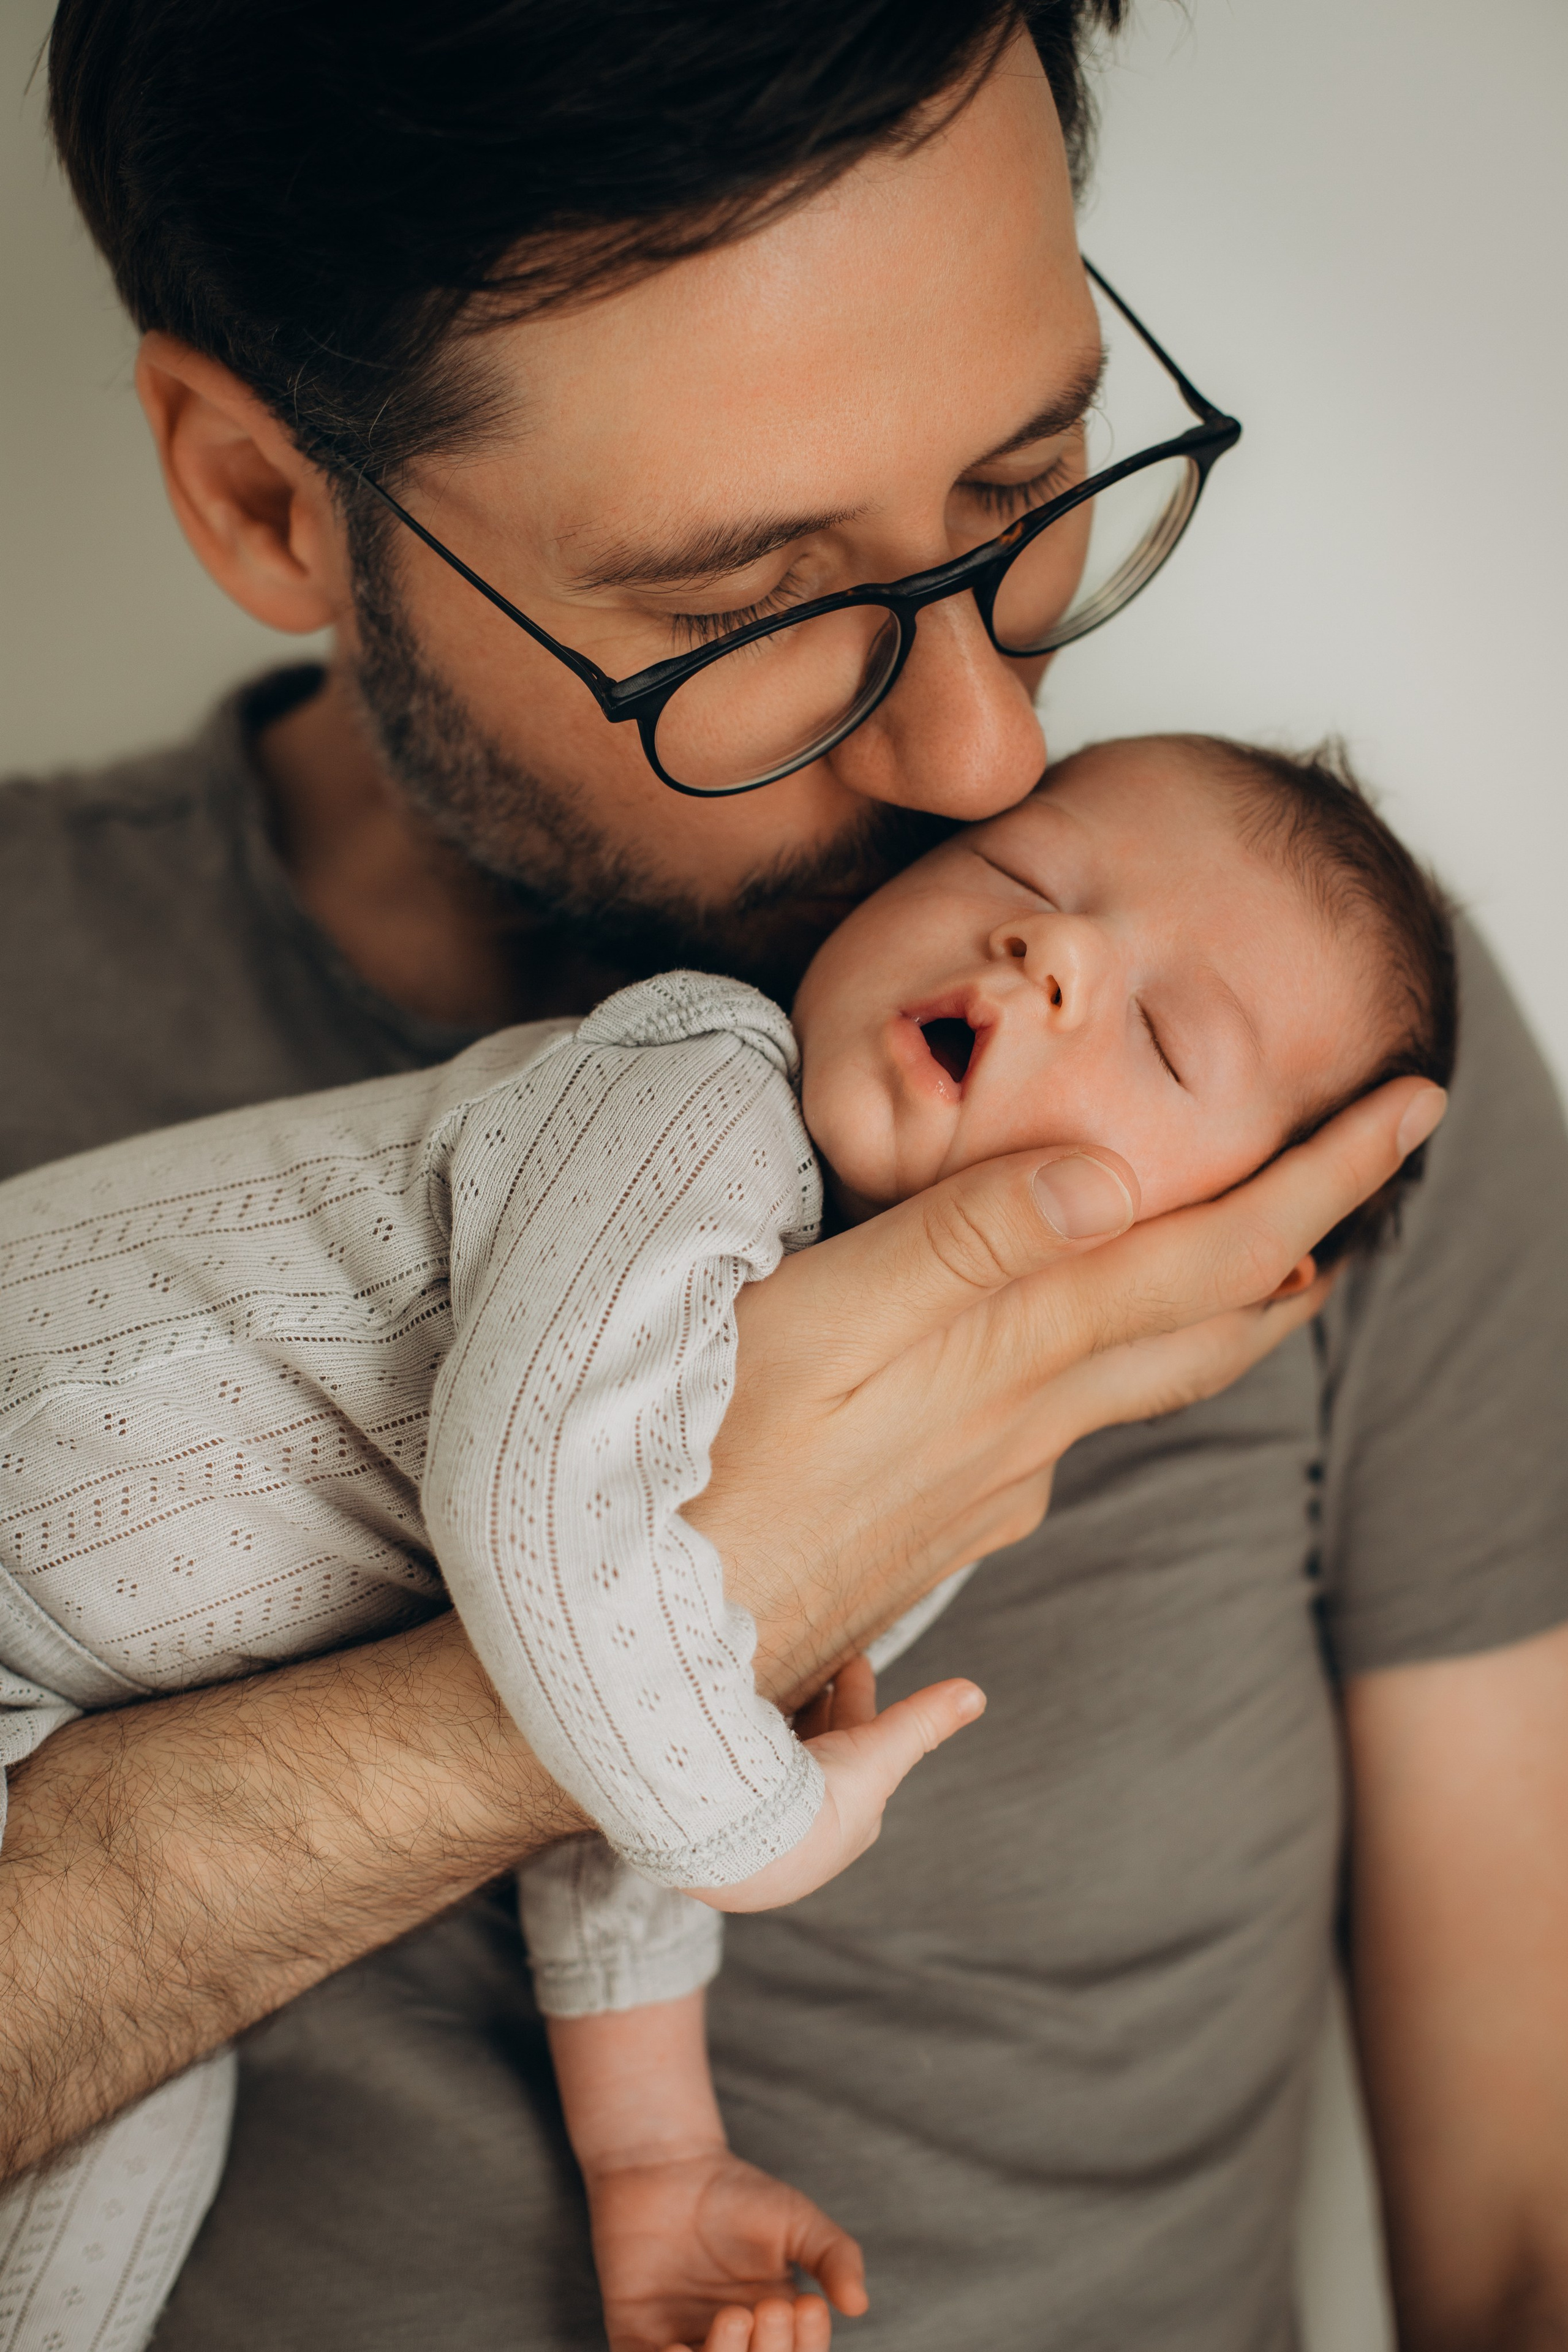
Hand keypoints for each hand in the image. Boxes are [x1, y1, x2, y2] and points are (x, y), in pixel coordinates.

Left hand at [585, 2142, 866, 2351]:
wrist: (666, 2164)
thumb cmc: (736, 2192)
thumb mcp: (795, 2219)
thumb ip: (833, 2255)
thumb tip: (858, 2305)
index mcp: (773, 2328)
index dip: (807, 2347)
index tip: (807, 2305)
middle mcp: (732, 2346)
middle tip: (770, 2306)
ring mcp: (685, 2345)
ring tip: (733, 2315)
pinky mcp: (637, 2340)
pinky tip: (677, 2345)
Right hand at [689, 1656, 979, 1911]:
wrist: (740, 1846)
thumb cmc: (816, 1808)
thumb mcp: (879, 1755)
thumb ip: (923, 1722)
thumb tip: (976, 1693)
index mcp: (845, 1826)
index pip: (857, 1752)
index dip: (855, 1705)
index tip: (850, 1661)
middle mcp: (803, 1840)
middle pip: (816, 1761)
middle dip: (820, 1715)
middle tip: (815, 1665)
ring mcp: (755, 1839)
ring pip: (774, 1772)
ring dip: (779, 1731)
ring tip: (772, 1685)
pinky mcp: (711, 1832)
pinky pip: (733, 1779)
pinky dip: (740, 1749)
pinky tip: (727, 1727)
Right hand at [690, 1082, 1444, 1704]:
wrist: (641, 1650)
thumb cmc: (699, 1462)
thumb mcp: (814, 1325)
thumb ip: (960, 1248)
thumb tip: (1113, 1178)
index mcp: (1012, 1357)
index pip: (1214, 1255)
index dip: (1326, 1179)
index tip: (1417, 1103)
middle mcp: (1032, 1426)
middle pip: (1214, 1327)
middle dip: (1313, 1237)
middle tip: (1382, 1156)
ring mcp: (996, 1483)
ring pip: (1155, 1380)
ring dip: (1238, 1306)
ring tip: (1284, 1253)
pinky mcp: (952, 1518)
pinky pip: (1080, 1423)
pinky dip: (1137, 1360)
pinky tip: (1101, 1353)